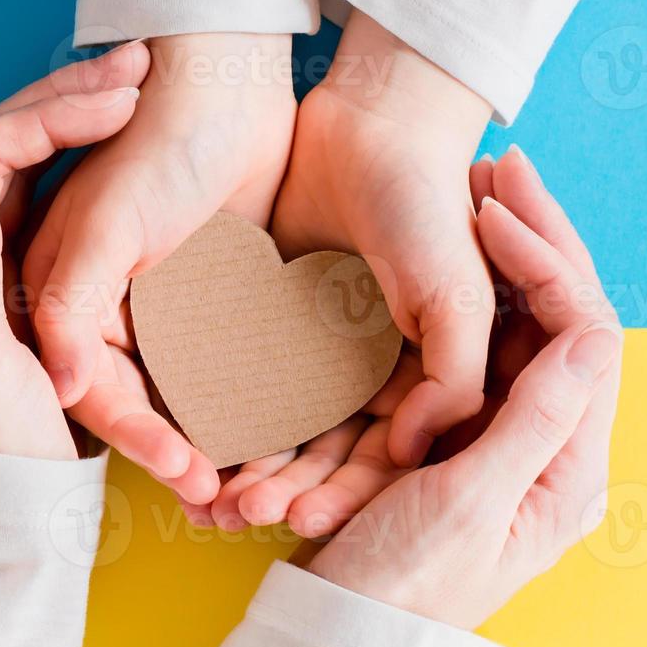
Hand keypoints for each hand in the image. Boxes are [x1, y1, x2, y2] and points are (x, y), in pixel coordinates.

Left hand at [0, 49, 147, 458]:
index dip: (45, 119)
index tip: (117, 100)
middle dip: (65, 102)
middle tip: (138, 63)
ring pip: (19, 166)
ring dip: (73, 119)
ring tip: (136, 82)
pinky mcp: (3, 279)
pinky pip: (37, 195)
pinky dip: (79, 157)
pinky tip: (119, 131)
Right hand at [23, 33, 297, 502]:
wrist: (227, 84)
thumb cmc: (155, 142)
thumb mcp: (104, 227)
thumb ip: (71, 308)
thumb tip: (59, 389)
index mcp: (69, 302)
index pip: (99, 393)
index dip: (141, 439)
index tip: (191, 477)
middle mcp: (112, 315)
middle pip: (141, 408)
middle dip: (179, 459)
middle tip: (224, 505)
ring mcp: (166, 312)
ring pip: (186, 398)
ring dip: (216, 445)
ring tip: (252, 495)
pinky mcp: (217, 301)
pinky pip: (230, 369)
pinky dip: (250, 407)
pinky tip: (280, 443)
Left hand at [211, 14, 494, 532]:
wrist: (370, 127)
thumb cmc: (429, 209)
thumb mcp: (458, 296)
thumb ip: (453, 378)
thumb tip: (413, 452)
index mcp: (416, 382)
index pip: (378, 460)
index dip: (343, 495)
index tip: (298, 519)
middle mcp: (363, 377)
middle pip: (320, 454)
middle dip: (281, 489)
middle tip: (235, 516)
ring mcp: (312, 350)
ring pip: (275, 426)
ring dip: (245, 464)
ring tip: (205, 497)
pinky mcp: (265, 317)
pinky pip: (236, 377)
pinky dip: (217, 411)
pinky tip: (188, 440)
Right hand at [304, 148, 623, 628]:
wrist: (340, 635)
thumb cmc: (399, 582)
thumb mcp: (468, 503)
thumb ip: (535, 420)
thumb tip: (595, 333)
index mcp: (569, 472)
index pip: (589, 339)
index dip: (550, 264)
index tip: (493, 210)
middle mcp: (550, 450)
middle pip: (562, 320)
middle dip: (537, 239)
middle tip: (501, 163)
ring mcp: (508, 439)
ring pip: (522, 324)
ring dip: (507, 254)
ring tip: (481, 179)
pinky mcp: (466, 436)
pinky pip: (483, 346)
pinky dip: (472, 290)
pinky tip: (450, 239)